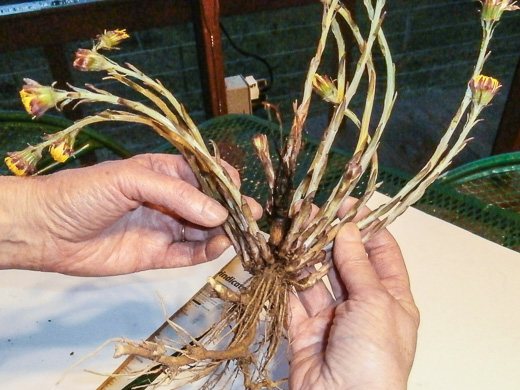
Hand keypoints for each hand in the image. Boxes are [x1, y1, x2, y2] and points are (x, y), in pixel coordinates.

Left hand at [0, 154, 260, 275]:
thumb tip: (219, 213)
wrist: (46, 230)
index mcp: (165, 173)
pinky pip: (189, 255)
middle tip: (253, 218)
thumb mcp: (131, 179)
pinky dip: (207, 253)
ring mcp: (166, 228)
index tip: (240, 190)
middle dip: (232, 209)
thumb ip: (177, 194)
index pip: (205, 175)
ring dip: (224, 233)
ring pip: (204, 231)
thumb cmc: (85, 193)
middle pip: (210, 205)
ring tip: (242, 234)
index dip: (225, 182)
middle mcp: (170, 200)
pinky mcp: (158, 255)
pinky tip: (219, 247)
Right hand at [288, 223, 418, 389]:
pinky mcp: (304, 330)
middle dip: (329, 236)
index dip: (366, 226)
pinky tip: (278, 255)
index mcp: (391, 299)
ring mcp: (332, 318)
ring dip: (305, 253)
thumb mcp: (376, 304)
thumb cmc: (375, 358)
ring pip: (316, 277)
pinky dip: (285, 278)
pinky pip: (293, 298)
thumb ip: (358, 265)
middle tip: (311, 210)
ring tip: (292, 226)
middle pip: (345, 261)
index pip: (381, 253)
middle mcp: (362, 306)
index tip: (346, 203)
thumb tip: (348, 229)